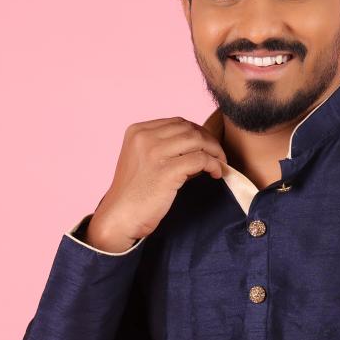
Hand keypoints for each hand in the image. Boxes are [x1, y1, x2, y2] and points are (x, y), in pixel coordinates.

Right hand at [84, 116, 229, 249]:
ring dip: (214, 151)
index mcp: (138, 131)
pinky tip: (215, 173)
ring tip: (219, 164)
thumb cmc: (135, 194)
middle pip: (189, 128)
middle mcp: (144, 137)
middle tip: (218, 155)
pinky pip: (200, 159)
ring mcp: (154, 153)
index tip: (208, 146)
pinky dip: (213, 165)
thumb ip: (167, 150)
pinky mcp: (166, 171)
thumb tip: (201, 148)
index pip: (177, 122)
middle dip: (209, 140)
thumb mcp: (144, 162)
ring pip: (197, 140)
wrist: (120, 217)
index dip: (198, 132)